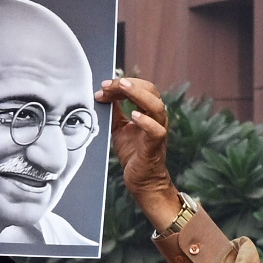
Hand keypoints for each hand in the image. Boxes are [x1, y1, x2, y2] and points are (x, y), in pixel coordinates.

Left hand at [100, 76, 179, 225]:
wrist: (141, 178)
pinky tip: (134, 115)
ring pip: (156, 106)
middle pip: (150, 92)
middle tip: (109, 84)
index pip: (141, 89)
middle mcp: (156, 118)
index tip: (104, 86)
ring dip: (139, 95)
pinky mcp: (155, 145)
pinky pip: (156, 130)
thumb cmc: (133, 153)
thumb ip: (114, 112)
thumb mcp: (119, 128)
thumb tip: (104, 95)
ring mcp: (158, 130)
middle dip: (130, 85)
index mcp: (148, 112)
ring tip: (123, 89)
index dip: (123, 85)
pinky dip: (146, 121)